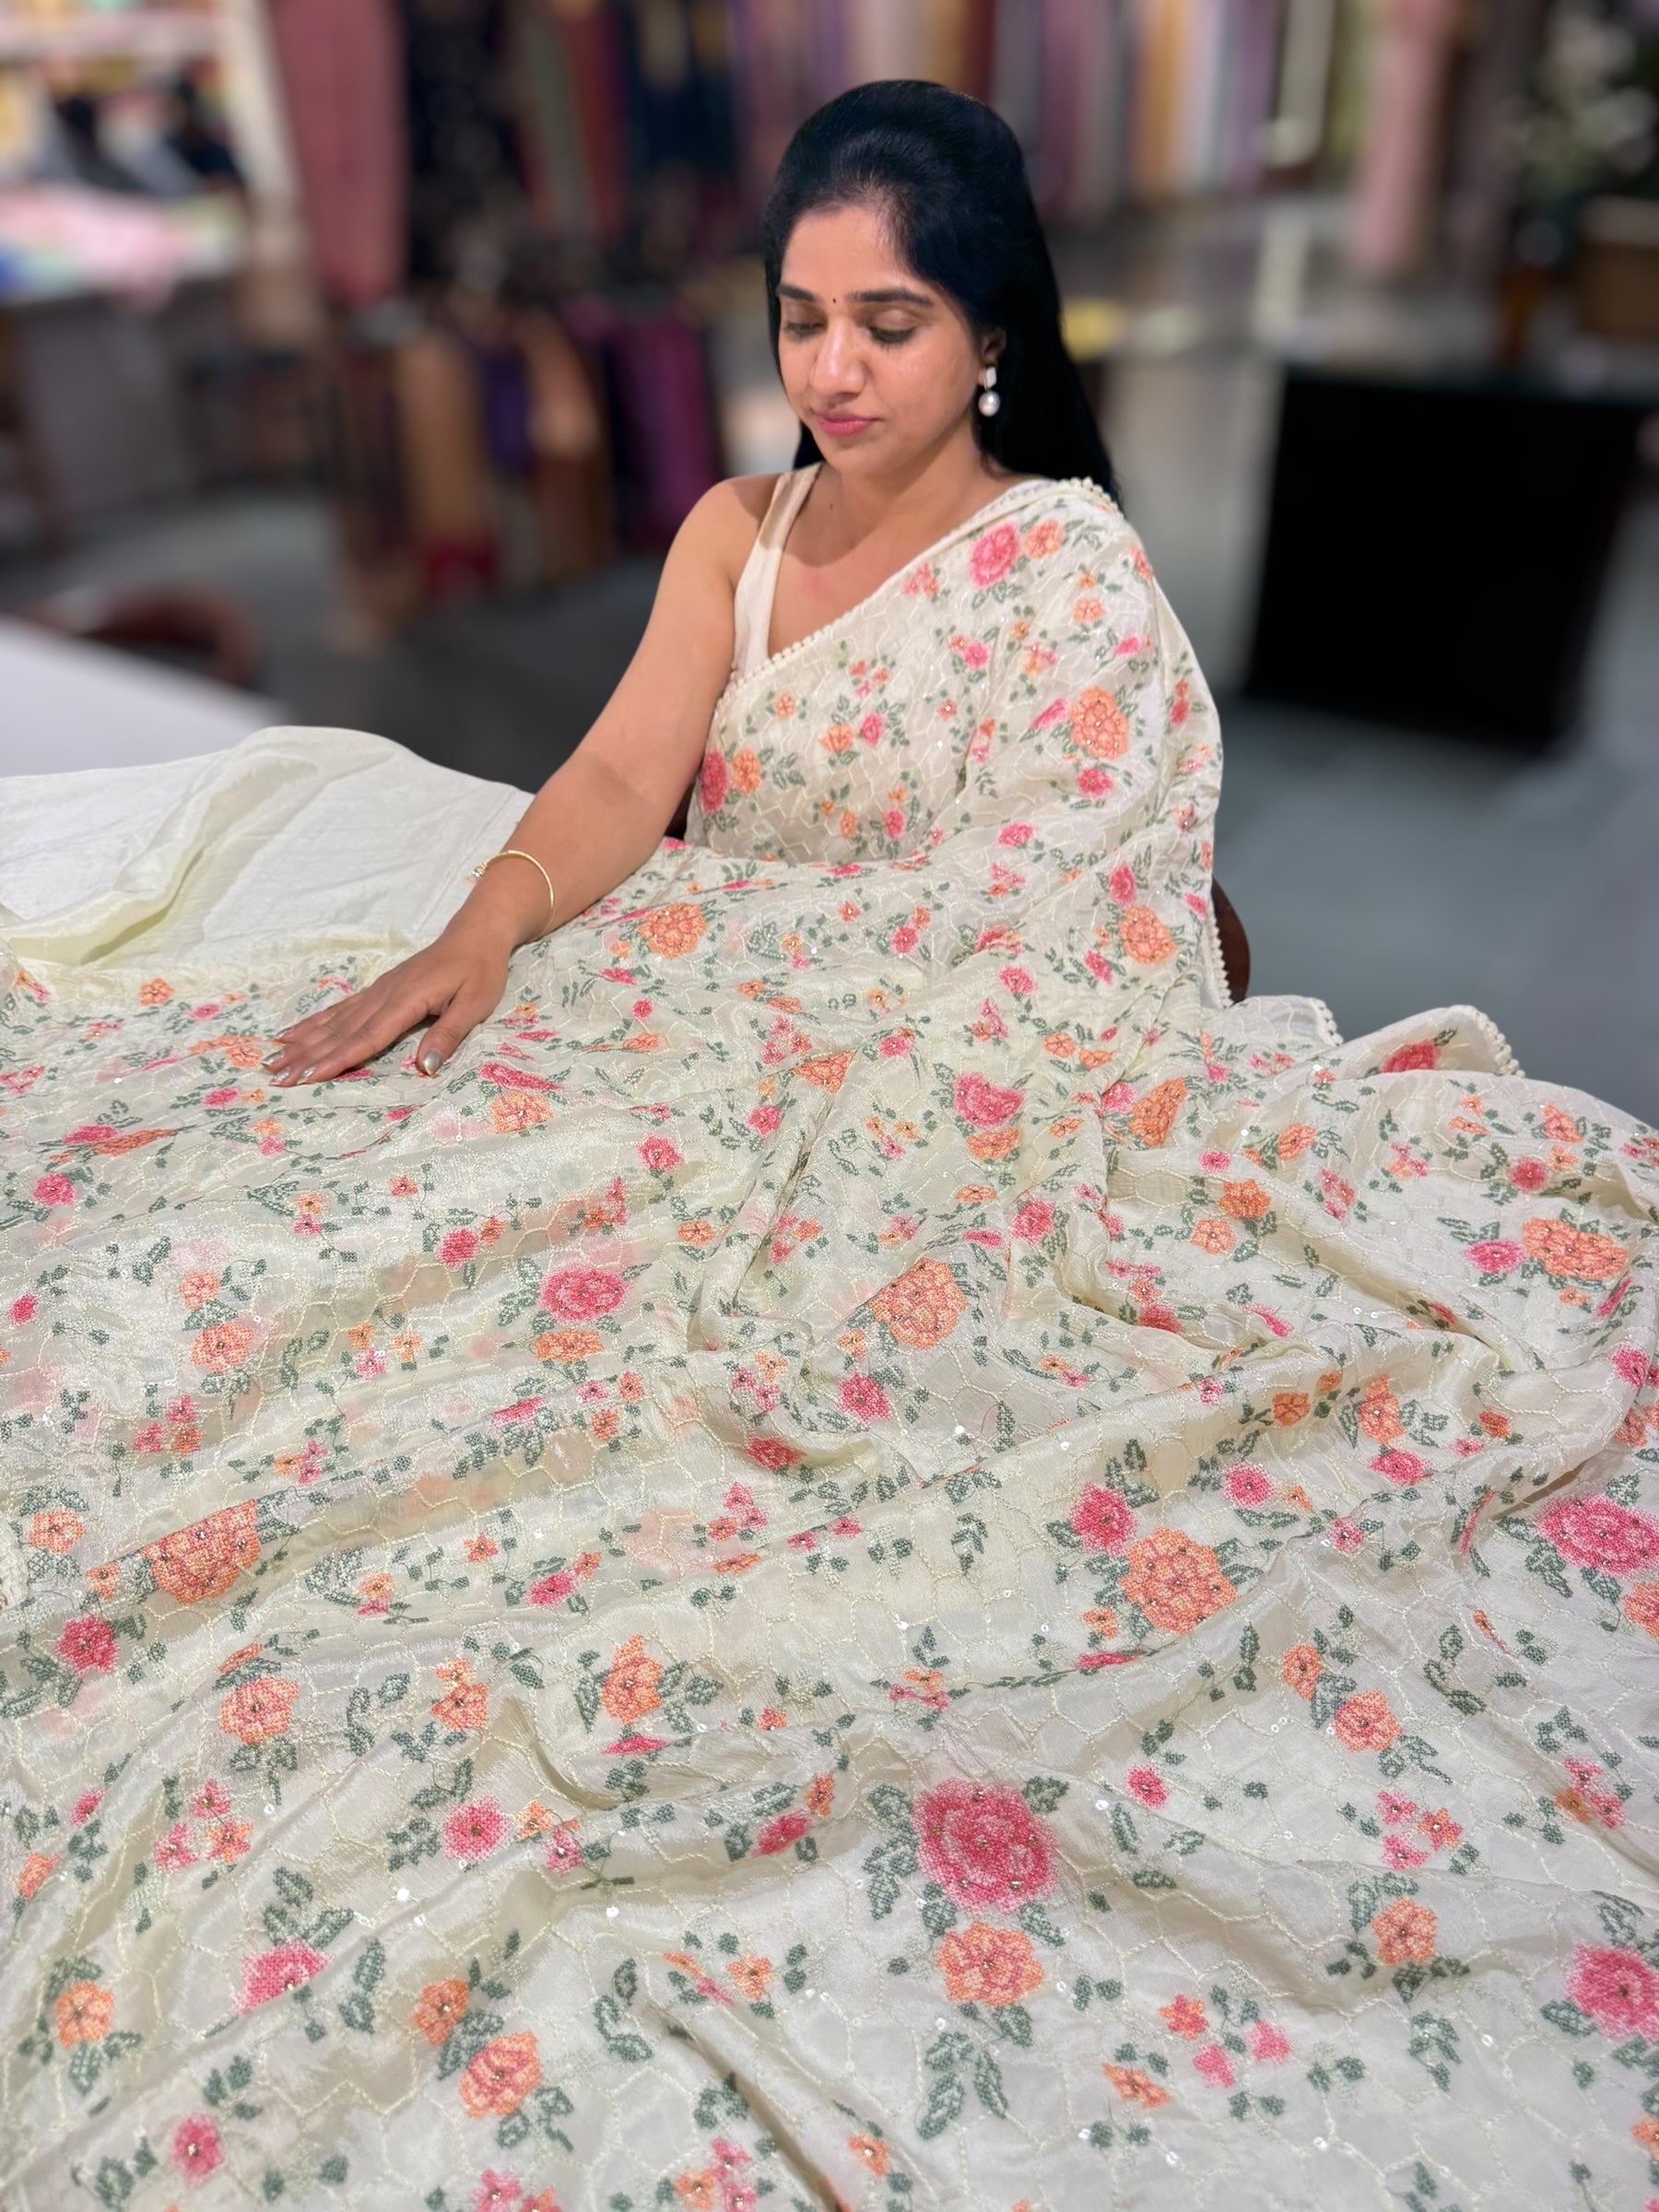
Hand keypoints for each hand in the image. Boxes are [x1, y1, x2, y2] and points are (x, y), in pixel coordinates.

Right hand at [263, 926, 511, 1085]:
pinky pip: (340, 1010)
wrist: (474, 934)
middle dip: (308, 1057)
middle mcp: (383, 995)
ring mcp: (377, 991)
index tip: (309, 1078)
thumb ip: (448, 1035)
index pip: (367, 1037)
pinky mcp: (378, 990)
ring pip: (334, 1021)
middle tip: (276, 1077)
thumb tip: (424, 1068)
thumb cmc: (480, 970)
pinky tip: (294, 1033)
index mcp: (406, 1000)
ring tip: (273, 1059)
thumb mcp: (475, 1004)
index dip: (337, 1059)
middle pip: (340, 1032)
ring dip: (303, 1042)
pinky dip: (315, 1023)